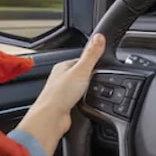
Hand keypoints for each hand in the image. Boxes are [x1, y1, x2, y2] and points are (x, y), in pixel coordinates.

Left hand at [16, 34, 105, 155]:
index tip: (103, 64)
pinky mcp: (68, 106)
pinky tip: (89, 103)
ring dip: (89, 90)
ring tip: (94, 92)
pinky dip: (86, 101)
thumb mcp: (81, 70)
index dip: (93, 62)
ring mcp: (64, 93)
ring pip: (82, 88)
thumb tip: (99, 37)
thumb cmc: (60, 95)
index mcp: (63, 66)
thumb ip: (91, 55)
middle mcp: (62, 79)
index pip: (82, 60)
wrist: (51, 118)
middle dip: (92, 78)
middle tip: (101, 80)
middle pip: (82, 74)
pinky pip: (81, 100)